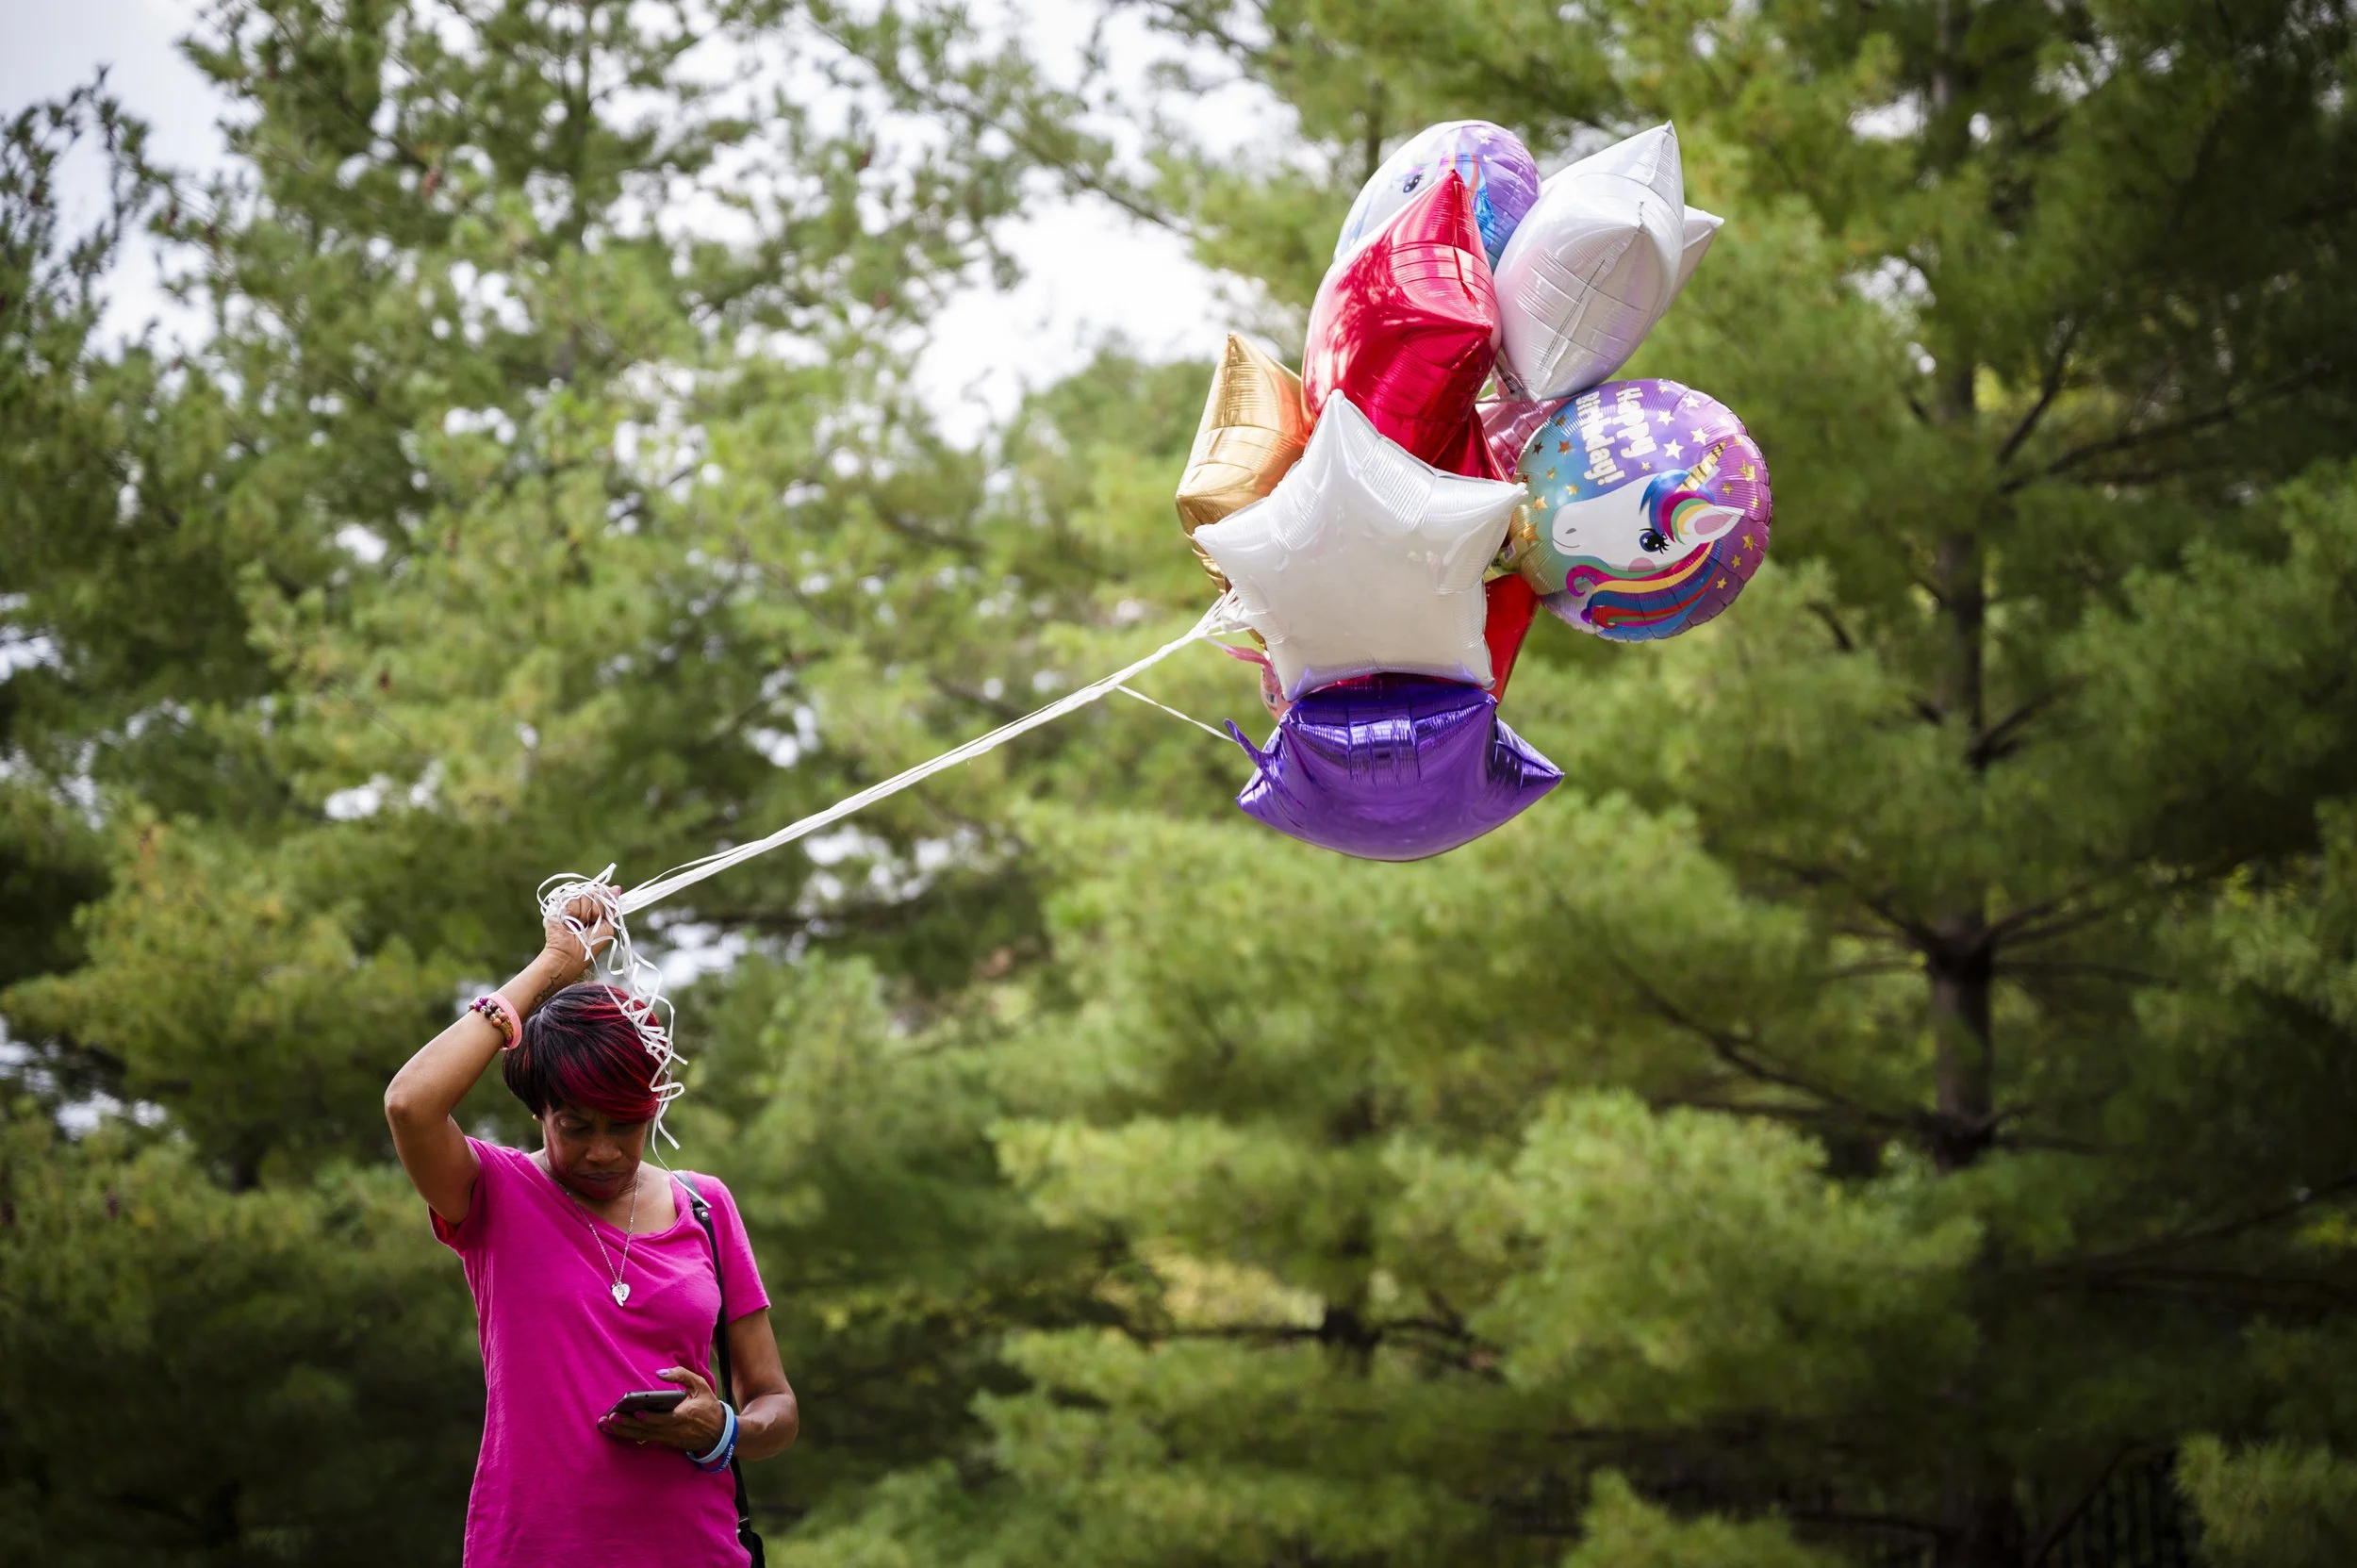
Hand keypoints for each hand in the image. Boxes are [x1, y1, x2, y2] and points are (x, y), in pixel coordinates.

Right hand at [539, 886, 616, 978]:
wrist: (570, 954)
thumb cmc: (591, 944)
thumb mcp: (607, 925)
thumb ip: (610, 907)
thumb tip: (616, 888)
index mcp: (597, 909)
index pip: (603, 892)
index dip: (605, 899)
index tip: (602, 914)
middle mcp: (585, 905)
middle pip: (595, 892)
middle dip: (597, 909)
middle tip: (590, 923)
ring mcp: (573, 904)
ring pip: (584, 895)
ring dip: (585, 913)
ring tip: (580, 925)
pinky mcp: (560, 905)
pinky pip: (572, 899)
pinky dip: (573, 912)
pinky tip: (570, 922)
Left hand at [595, 1365, 725, 1455]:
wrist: (720, 1434)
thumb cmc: (709, 1406)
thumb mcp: (701, 1386)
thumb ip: (682, 1376)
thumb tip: (660, 1373)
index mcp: (684, 1416)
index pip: (662, 1419)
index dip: (648, 1417)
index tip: (634, 1412)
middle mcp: (674, 1431)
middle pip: (646, 1430)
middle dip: (626, 1425)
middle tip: (608, 1419)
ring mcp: (669, 1439)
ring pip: (643, 1437)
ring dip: (624, 1432)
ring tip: (606, 1426)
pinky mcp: (667, 1444)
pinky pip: (646, 1440)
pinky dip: (631, 1437)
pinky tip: (618, 1433)